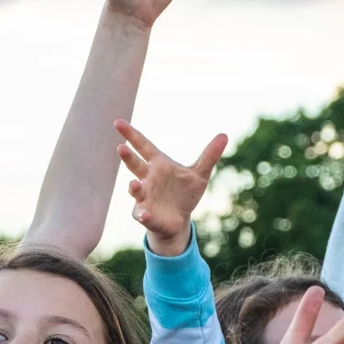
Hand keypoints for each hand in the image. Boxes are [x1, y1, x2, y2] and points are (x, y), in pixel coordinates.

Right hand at [118, 120, 227, 256]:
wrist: (179, 220)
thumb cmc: (185, 193)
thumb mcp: (200, 174)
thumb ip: (209, 155)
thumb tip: (224, 135)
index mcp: (159, 165)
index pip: (143, 146)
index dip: (131, 135)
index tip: (119, 123)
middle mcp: (148, 179)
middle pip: (135, 165)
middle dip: (127, 157)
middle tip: (120, 147)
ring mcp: (145, 196)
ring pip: (135, 190)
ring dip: (134, 188)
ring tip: (135, 185)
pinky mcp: (146, 214)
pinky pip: (141, 213)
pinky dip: (141, 214)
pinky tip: (145, 214)